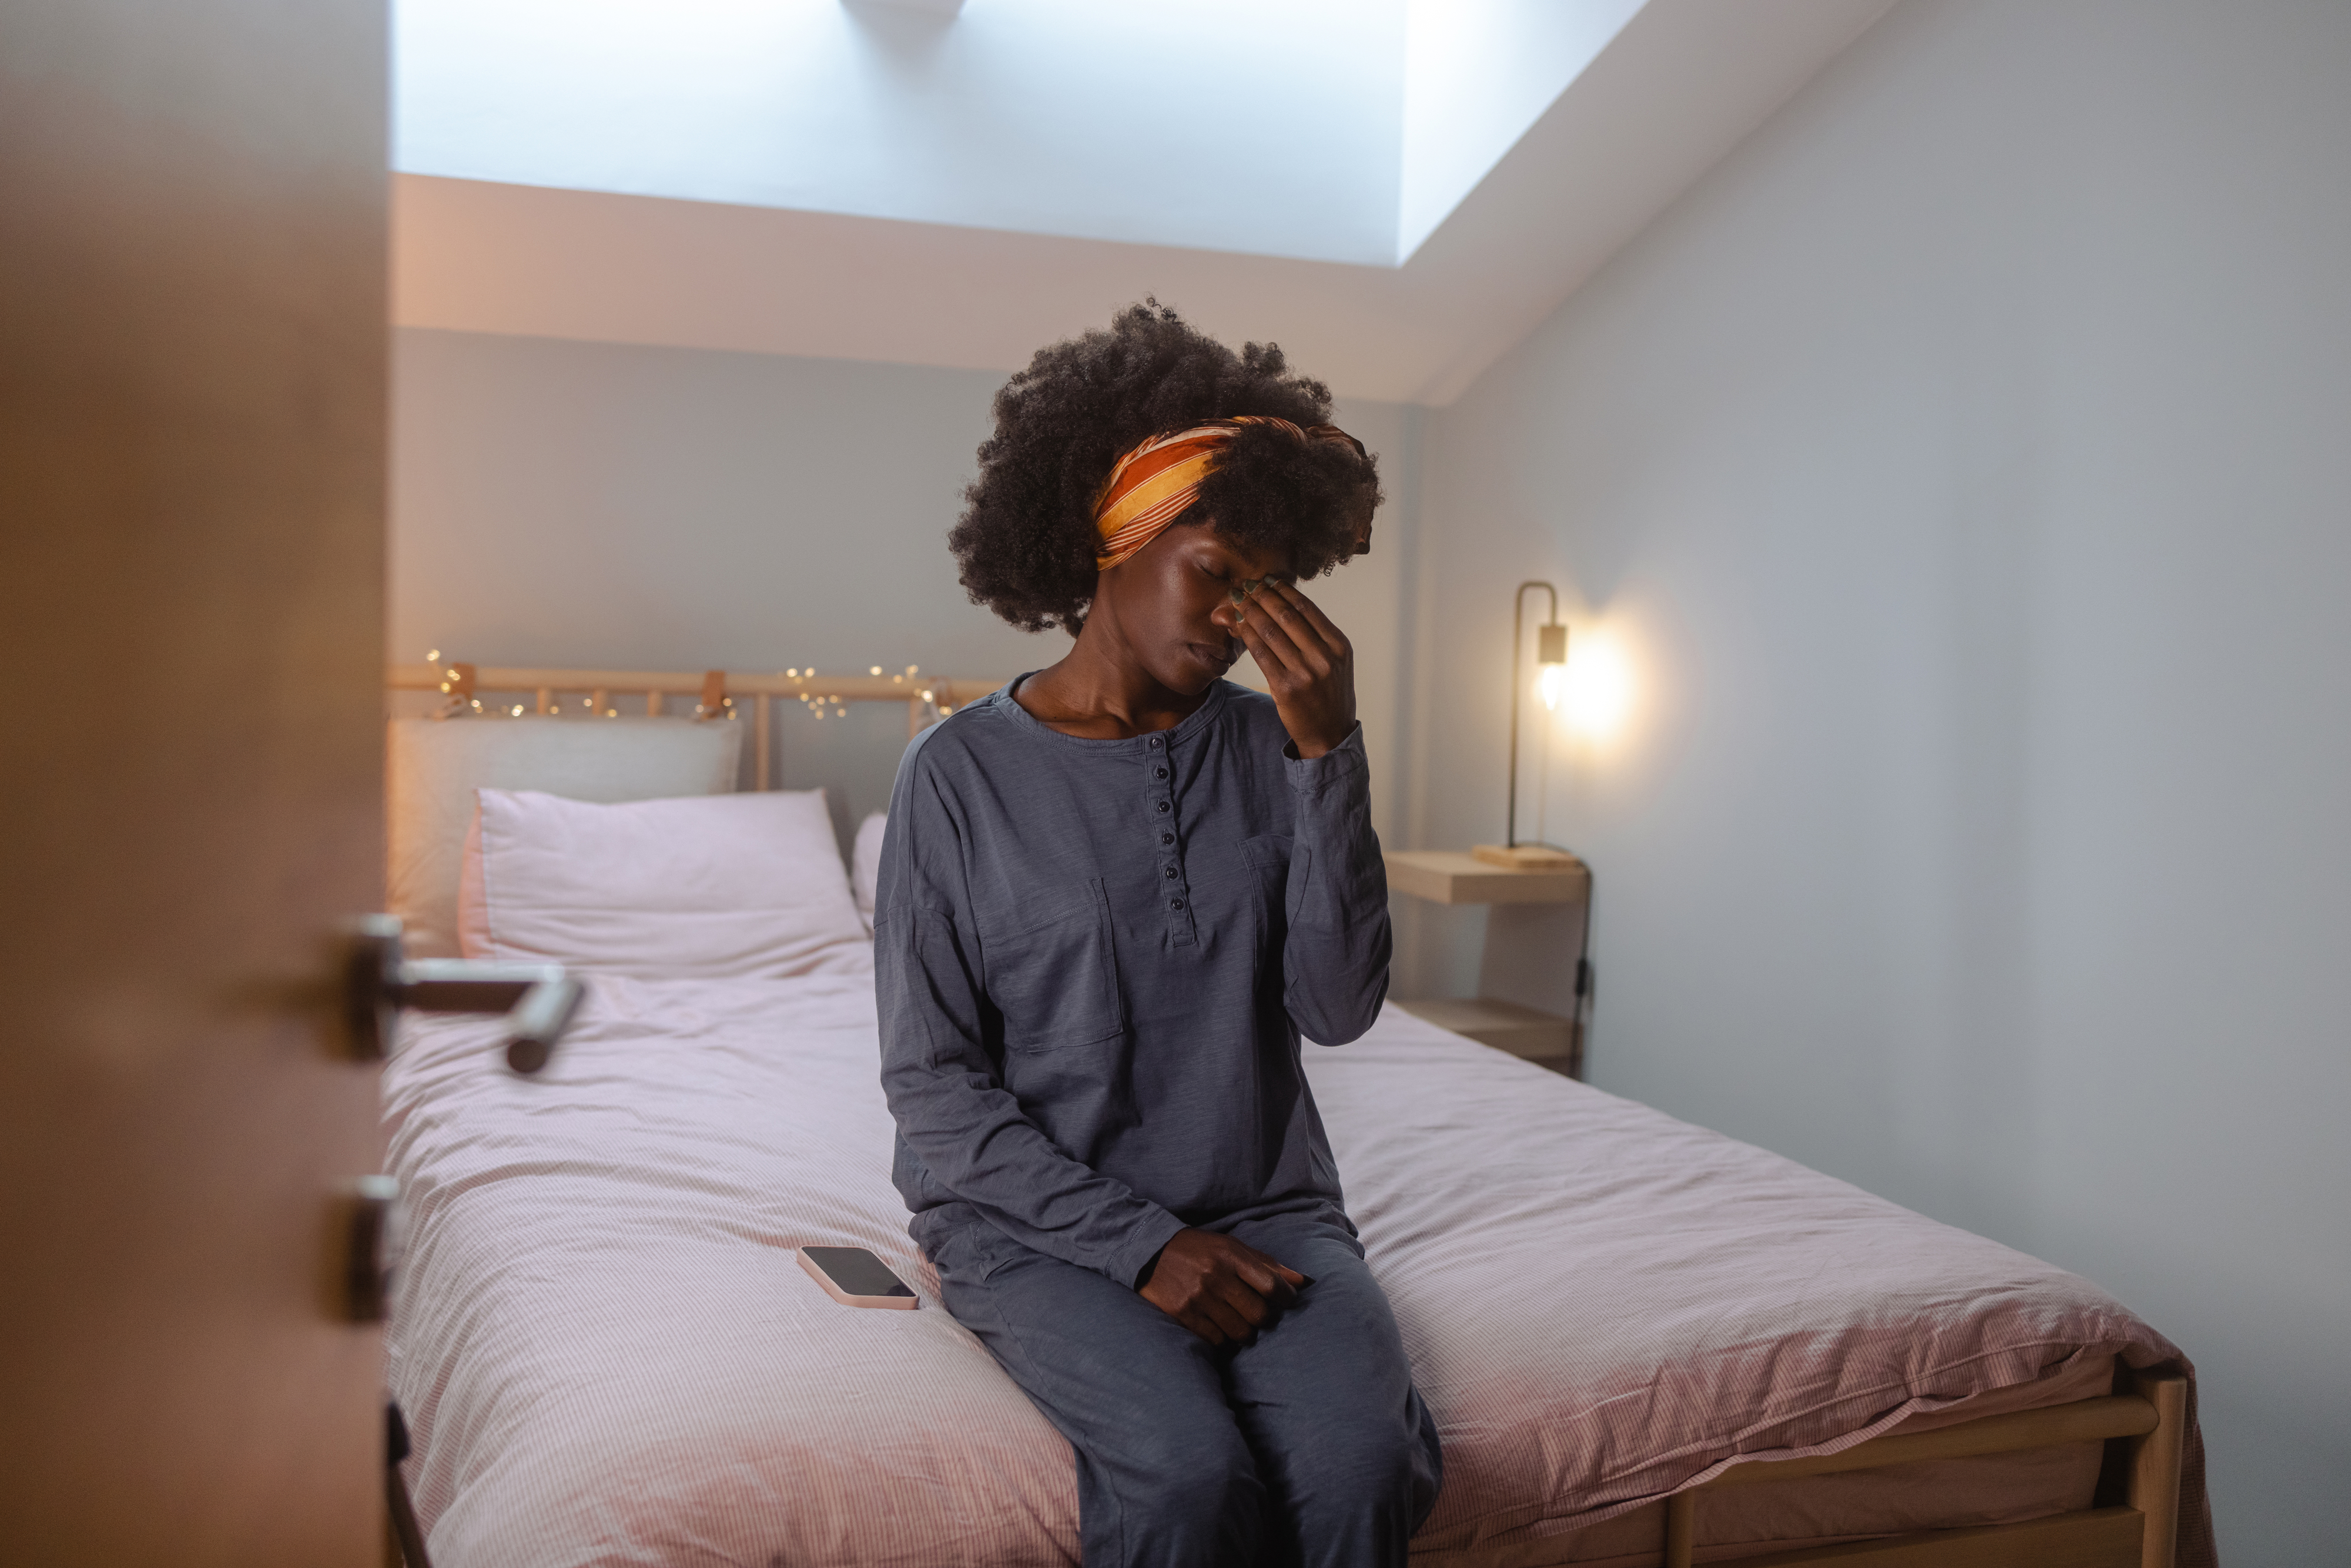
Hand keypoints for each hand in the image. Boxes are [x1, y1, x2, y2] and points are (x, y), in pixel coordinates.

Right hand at [1138, 1228, 1308, 1345]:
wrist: (1150, 1251)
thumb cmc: (1199, 1249)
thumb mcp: (1231, 1247)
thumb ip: (1267, 1264)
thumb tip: (1303, 1282)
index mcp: (1230, 1255)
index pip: (1272, 1284)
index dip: (1286, 1298)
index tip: (1285, 1301)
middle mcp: (1216, 1276)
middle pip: (1259, 1314)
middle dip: (1265, 1319)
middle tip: (1258, 1315)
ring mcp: (1198, 1297)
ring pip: (1240, 1332)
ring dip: (1245, 1332)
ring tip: (1239, 1323)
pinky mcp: (1183, 1314)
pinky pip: (1217, 1340)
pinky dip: (1223, 1339)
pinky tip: (1220, 1328)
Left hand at [1213, 579, 1355, 757]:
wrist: (1330, 735)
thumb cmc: (1330, 695)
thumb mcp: (1335, 662)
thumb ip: (1316, 636)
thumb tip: (1283, 607)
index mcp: (1339, 645)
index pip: (1307, 608)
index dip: (1283, 590)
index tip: (1267, 580)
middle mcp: (1325, 656)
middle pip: (1287, 615)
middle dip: (1263, 596)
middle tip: (1247, 585)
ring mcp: (1306, 673)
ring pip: (1271, 632)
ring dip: (1251, 611)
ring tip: (1238, 599)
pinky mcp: (1286, 688)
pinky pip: (1261, 653)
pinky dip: (1247, 635)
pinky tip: (1238, 624)